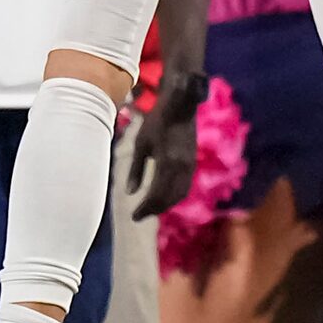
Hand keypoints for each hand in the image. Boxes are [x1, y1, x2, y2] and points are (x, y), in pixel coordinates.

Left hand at [127, 96, 198, 221]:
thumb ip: (136, 169)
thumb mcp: (141, 144)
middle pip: (169, 198)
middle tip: (139, 215)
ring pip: (179, 194)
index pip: (156, 195)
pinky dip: (174, 196)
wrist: (181, 105)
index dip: (145, 209)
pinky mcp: (192, 163)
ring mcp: (189, 166)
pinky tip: (163, 195)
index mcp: (167, 163)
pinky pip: (185, 186)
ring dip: (165, 205)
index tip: (133, 216)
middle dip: (154, 210)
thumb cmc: (156, 122)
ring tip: (150, 208)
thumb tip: (130, 193)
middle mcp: (181, 168)